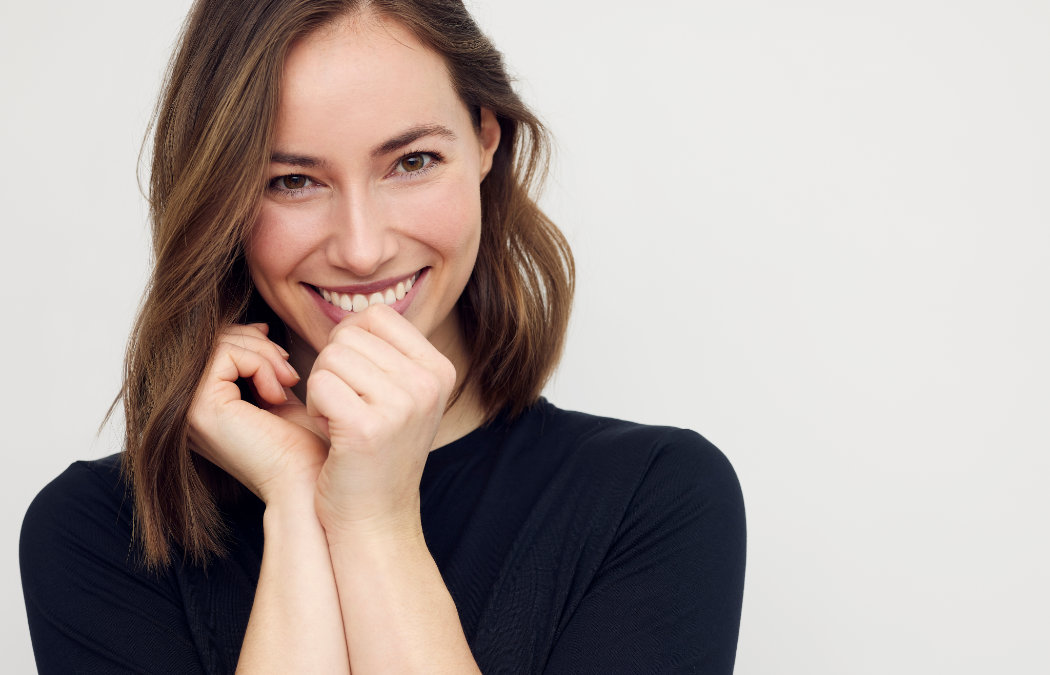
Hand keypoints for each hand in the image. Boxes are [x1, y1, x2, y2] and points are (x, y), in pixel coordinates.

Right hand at [188, 323, 328, 503]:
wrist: (307, 482)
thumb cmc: (300, 447)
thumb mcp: (276, 392)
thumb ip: (260, 363)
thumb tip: (259, 324)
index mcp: (200, 407)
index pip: (210, 347)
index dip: (249, 340)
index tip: (282, 360)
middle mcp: (185, 409)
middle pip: (211, 340)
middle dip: (258, 344)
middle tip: (290, 371)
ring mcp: (186, 409)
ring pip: (218, 343)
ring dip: (263, 354)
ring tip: (288, 382)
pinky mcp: (198, 408)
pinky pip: (224, 354)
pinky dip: (258, 364)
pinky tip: (277, 394)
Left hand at [306, 304, 456, 538]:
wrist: (375, 519)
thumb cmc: (375, 454)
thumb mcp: (401, 396)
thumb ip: (386, 353)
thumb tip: (355, 313)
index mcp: (440, 369)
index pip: (377, 315)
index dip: (351, 342)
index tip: (358, 382)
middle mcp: (428, 384)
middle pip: (349, 335)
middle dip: (333, 368)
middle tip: (347, 407)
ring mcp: (402, 405)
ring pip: (330, 356)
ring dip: (322, 387)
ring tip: (340, 420)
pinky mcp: (368, 427)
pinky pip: (319, 383)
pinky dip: (314, 406)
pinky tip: (332, 432)